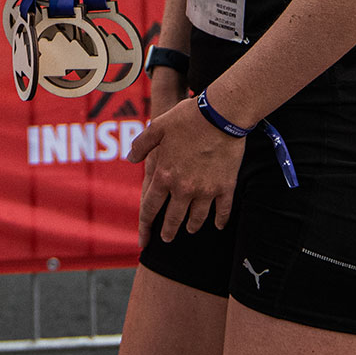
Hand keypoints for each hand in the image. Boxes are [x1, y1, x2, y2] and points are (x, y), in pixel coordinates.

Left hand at [127, 95, 244, 250]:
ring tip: (190, 230)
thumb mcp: (157, 127)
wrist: (220, 115)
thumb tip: (130, 159)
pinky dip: (220, 220)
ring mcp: (206, 190)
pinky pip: (222, 211)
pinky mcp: (225, 187)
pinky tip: (219, 225)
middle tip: (167, 239)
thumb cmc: (186, 117)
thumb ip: (142, 145)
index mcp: (164, 174)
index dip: (145, 226)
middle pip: (173, 219)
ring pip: (197, 218)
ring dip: (192, 226)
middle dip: (169, 232)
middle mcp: (183, 188)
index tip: (144, 240)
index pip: (150, 207)